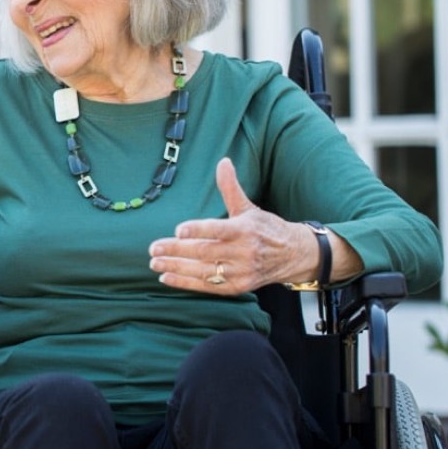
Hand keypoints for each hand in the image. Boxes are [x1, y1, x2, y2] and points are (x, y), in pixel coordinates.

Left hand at [148, 157, 318, 295]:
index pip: (218, 230)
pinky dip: (186, 283)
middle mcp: (244, 252)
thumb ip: (230, 187)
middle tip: (153, 248)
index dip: (198, 230)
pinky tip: (167, 277)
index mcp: (245, 229)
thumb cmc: (266, 228)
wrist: (294, 255)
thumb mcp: (249, 207)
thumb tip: (223, 161)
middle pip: (205, 252)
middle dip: (177, 250)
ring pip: (203, 271)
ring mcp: (241, 272)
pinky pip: (208, 286)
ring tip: (155, 263)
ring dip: (176, 268)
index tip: (178, 230)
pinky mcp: (238, 287)